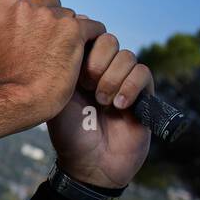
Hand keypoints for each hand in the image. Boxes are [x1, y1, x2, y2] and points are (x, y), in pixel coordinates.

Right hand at [0, 0, 106, 137]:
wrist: (20, 97)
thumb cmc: (7, 79)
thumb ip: (7, 25)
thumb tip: (16, 24)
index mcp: (4, 10)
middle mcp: (27, 8)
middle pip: (50, 2)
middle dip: (52, 20)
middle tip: (50, 45)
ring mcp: (52, 17)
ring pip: (71, 16)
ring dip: (70, 32)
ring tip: (63, 56)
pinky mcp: (74, 30)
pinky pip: (92, 26)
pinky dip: (91, 38)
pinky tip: (85, 53)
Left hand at [45, 30, 154, 187]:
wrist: (91, 164)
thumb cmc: (68, 133)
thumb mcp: (56, 98)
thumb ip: (61, 69)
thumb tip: (64, 38)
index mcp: (78, 67)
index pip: (87, 35)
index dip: (83, 44)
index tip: (72, 66)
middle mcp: (101, 71)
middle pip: (109, 40)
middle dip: (98, 60)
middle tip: (87, 85)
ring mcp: (123, 82)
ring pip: (127, 56)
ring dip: (113, 77)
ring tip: (101, 101)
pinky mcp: (143, 95)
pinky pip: (143, 73)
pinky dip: (131, 85)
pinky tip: (119, 104)